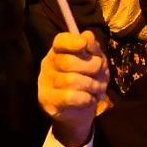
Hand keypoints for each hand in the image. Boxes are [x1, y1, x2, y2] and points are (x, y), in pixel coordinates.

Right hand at [37, 31, 108, 146]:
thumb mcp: (96, 61)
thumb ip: (92, 48)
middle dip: (91, 67)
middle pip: (68, 61)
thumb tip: (87, 36)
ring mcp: (45, 83)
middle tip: (101, 73)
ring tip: (98, 88)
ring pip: (71, 80)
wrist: (81, 110)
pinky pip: (69, 97)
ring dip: (91, 85)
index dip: (72, 41)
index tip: (84, 44)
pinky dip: (85, 98)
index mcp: (58, 51)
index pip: (60, 41)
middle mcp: (48, 64)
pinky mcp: (47, 101)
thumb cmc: (88, 79)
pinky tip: (89, 99)